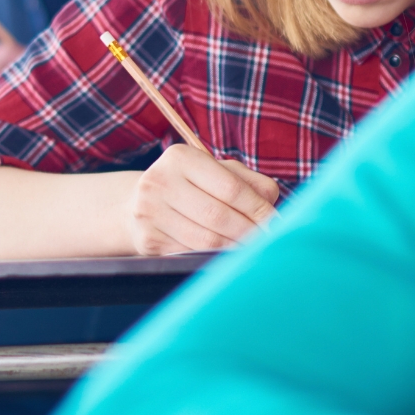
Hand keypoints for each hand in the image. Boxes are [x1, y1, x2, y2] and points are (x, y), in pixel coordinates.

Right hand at [125, 143, 281, 254]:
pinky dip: (214, 256)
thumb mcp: (217, 172)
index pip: (230, 187)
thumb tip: (272, 209)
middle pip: (218, 215)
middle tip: (267, 240)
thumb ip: (249, 183)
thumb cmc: (191, 186)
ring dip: (235, 247)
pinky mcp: (148, 239)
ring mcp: (149, 212)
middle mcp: (159, 181)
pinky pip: (192, 253)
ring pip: (206, 239)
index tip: (274, 222)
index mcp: (180, 158)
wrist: (140, 203)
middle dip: (249, 231)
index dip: (257, 208)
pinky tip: (225, 253)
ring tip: (250, 247)